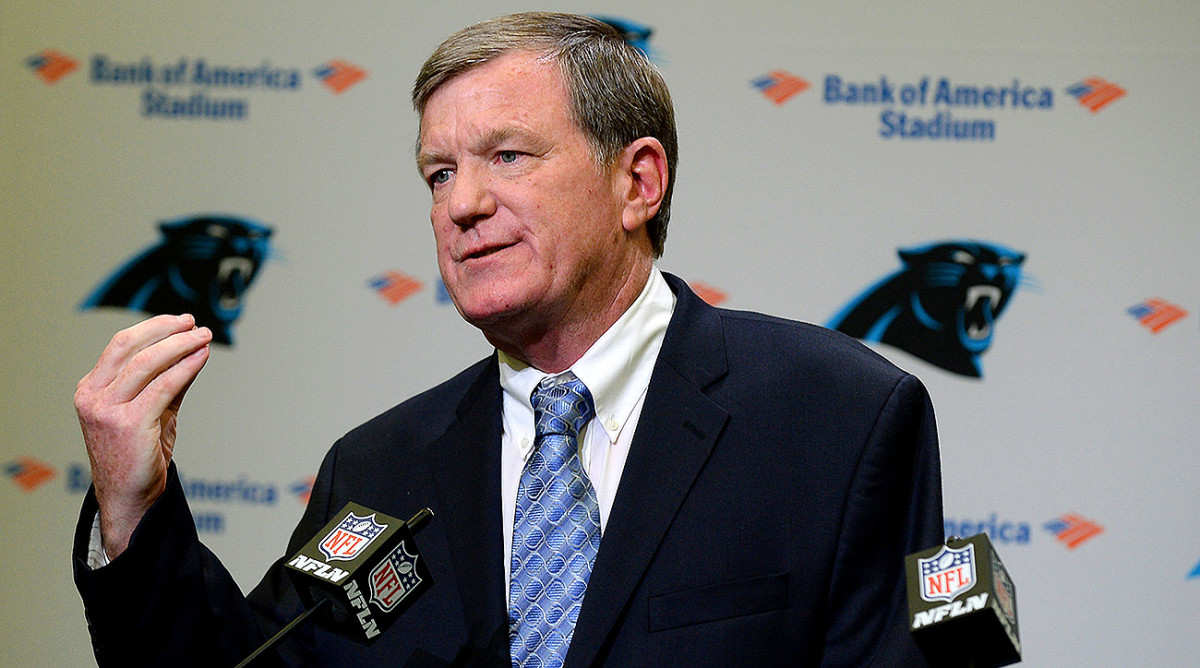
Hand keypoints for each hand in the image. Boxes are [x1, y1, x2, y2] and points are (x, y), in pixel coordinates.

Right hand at [74, 314, 212, 557]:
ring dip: (180, 345)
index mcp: (90, 389)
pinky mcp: (129, 424)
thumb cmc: (139, 455)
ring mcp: (107, 410)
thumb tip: (192, 350)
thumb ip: (168, 381)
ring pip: (147, 362)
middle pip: (130, 346)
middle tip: (195, 324)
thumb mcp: (153, 411)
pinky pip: (163, 386)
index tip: (182, 322)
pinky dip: (185, 368)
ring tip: (204, 338)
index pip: (121, 345)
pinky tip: (201, 358)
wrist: (130, 498)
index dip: (154, 328)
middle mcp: (93, 397)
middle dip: (166, 330)